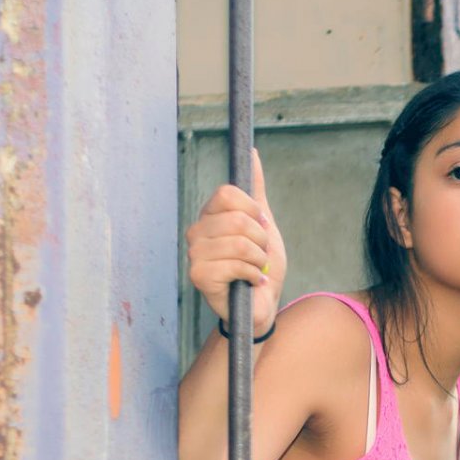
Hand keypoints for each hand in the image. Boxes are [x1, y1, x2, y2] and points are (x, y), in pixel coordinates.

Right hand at [186, 148, 285, 334]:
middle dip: (261, 239)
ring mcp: (195, 255)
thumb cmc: (260, 266)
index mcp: (210, 216)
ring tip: (257, 269)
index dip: (254, 210)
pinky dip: (253, 275)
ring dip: (258, 259)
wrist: (263, 305)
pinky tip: (252, 282)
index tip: (262, 227)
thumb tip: (252, 154)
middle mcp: (197, 232)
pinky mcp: (198, 277)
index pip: (228, 193)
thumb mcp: (264, 224)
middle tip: (260, 254)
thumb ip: (255, 190)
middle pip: (236, 219)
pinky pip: (234, 265)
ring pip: (238, 243)